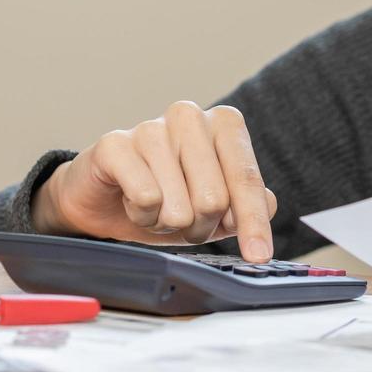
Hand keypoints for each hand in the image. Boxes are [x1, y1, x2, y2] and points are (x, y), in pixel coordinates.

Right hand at [30, 100, 277, 261]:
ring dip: (168, 223)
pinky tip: (133, 202)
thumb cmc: (167, 198)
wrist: (104, 200)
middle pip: (214, 199)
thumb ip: (248, 207)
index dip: (254, 222)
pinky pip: (146, 198)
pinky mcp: (115, 144)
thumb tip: (268, 207)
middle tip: (184, 222)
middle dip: (200, 227)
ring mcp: (151, 127)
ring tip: (156, 209)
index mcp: (224, 124)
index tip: (258, 255)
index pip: (247, 179)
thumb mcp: (216, 210)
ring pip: (179, 206)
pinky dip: (141, 215)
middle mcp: (190, 116)